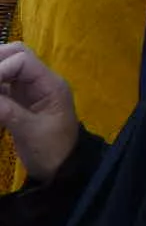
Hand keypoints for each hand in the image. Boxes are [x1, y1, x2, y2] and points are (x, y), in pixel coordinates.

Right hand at [0, 44, 78, 183]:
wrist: (60, 169)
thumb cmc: (51, 150)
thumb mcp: (29, 132)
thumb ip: (6, 111)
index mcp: (50, 84)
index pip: (22, 60)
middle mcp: (41, 82)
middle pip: (16, 56)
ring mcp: (31, 91)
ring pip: (8, 69)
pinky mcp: (20, 102)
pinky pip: (4, 86)